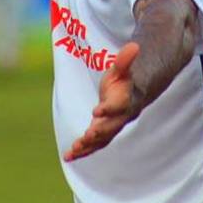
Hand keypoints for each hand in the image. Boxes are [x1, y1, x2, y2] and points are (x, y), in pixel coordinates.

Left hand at [64, 42, 140, 161]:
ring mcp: (112, 128)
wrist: (132, 97)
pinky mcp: (103, 135)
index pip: (117, 108)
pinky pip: (93, 146)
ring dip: (88, 146)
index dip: (108, 109)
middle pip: (110, 128)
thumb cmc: (124, 81)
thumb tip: (135, 45)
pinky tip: (67, 156)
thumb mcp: (123, 69)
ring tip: (73, 150)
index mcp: (126, 103)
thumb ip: (126, 60)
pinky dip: (81, 152)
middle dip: (98, 133)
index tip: (96, 111)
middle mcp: (120, 119)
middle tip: (85, 137)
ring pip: (101, 140)